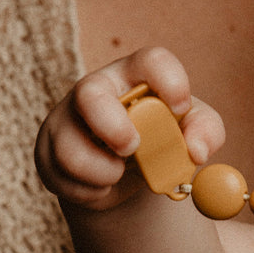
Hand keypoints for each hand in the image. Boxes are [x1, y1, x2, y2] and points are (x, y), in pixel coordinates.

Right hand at [35, 46, 223, 210]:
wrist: (128, 173)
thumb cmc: (163, 139)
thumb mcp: (193, 132)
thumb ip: (206, 133)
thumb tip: (196, 151)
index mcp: (138, 75)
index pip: (152, 60)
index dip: (169, 81)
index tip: (182, 109)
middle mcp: (97, 89)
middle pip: (91, 93)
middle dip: (113, 126)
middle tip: (134, 149)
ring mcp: (66, 118)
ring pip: (71, 148)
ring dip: (104, 172)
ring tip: (121, 174)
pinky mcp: (48, 151)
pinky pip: (63, 177)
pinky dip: (92, 191)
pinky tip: (103, 185)